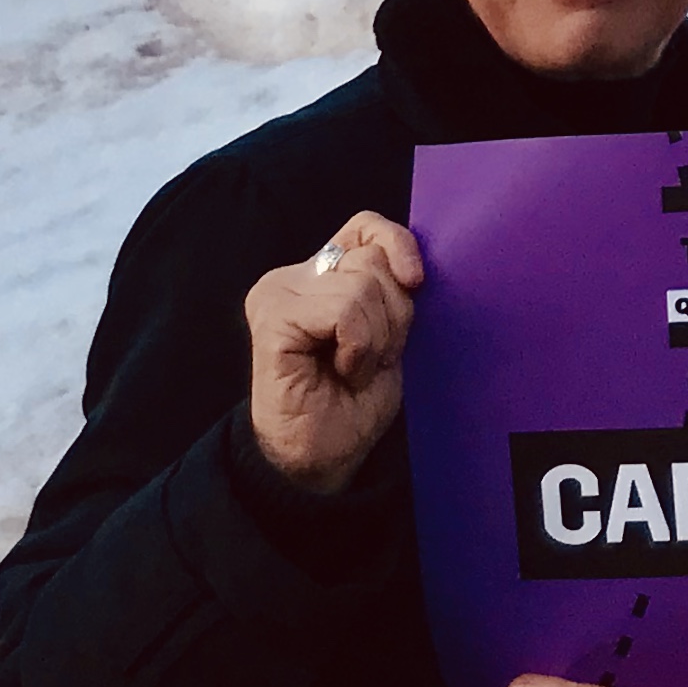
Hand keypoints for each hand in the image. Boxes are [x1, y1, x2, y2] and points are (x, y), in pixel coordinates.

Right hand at [243, 212, 423, 496]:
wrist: (320, 460)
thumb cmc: (353, 402)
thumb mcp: (388, 332)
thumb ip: (391, 287)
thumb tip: (410, 263)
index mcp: (320, 273)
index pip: (366, 225)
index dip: (399, 245)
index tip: (415, 281)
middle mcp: (293, 275)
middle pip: (373, 259)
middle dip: (392, 315)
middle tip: (369, 357)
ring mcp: (278, 293)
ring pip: (362, 285)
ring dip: (375, 339)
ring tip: (352, 368)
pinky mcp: (272, 316)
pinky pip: (343, 310)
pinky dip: (358, 347)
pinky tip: (341, 371)